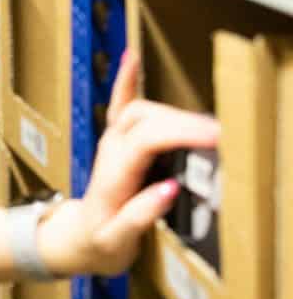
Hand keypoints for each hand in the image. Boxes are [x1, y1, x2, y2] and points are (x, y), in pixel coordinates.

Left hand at [38, 50, 219, 276]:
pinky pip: (120, 104)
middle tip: (220, 137)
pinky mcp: (116, 139)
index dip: (180, 134)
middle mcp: (110, 150)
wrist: (77, 238)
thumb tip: (169, 188)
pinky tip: (132, 57)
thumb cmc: (98, 241)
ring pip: (142, 110)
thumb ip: (139, 216)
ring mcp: (112, 141)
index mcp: (112, 173)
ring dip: (175, 114)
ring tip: (207, 126)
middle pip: (147, 120)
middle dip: (184, 124)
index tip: (213, 138)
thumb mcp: (115, 241)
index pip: (147, 141)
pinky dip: (127, 79)